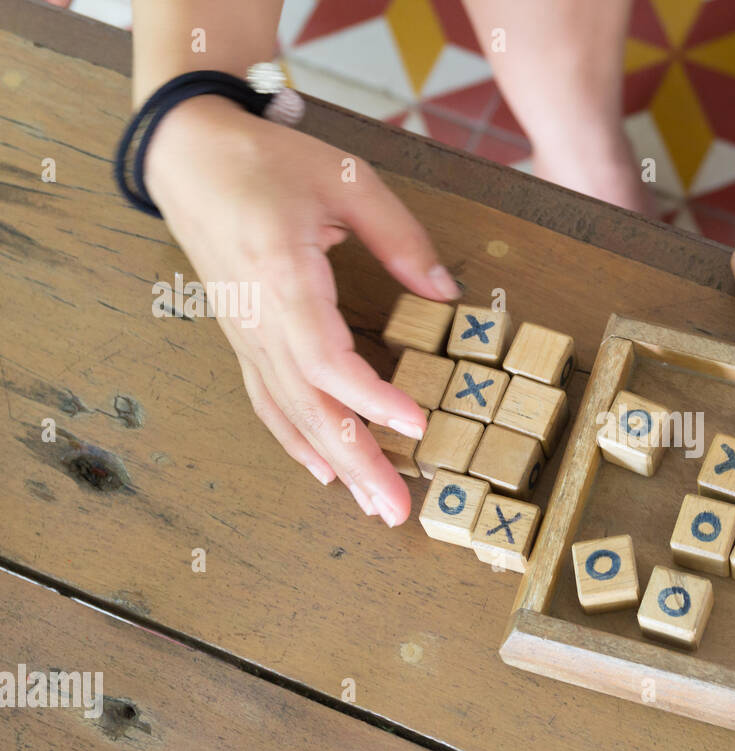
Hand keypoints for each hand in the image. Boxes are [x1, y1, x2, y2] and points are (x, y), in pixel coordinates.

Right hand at [144, 96, 458, 524]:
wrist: (188, 156)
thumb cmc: (265, 163)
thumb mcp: (346, 179)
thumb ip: (401, 236)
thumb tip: (444, 293)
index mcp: (281, 276)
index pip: (325, 357)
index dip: (370, 398)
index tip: (416, 425)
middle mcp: (259, 319)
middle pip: (308, 405)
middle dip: (357, 460)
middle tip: (396, 508)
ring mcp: (247, 335)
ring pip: (290, 413)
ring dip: (334, 462)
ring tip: (374, 504)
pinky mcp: (245, 339)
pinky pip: (269, 401)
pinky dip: (297, 440)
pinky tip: (325, 471)